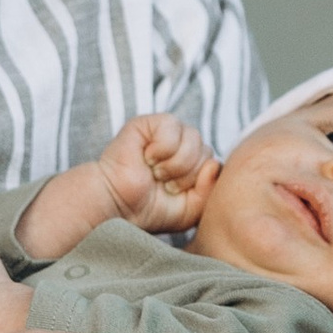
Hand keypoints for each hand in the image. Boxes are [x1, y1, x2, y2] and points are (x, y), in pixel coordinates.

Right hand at [97, 111, 222, 234]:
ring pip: (193, 139)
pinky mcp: (149, 122)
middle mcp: (183, 143)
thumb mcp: (191, 210)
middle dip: (186, 175)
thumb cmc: (151, 209)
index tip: (175, 193)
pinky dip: (161, 149)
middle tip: (163, 184)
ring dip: (174, 164)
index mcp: (195, 161)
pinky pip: (172, 127)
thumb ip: (210, 191)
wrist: (118, 205)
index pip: (214, 163)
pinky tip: (146, 158)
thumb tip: (213, 164)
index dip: (198, 182)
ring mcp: (168, 131)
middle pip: (206, 151)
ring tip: (155, 172)